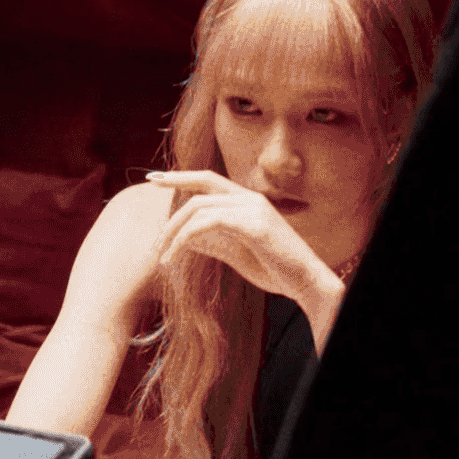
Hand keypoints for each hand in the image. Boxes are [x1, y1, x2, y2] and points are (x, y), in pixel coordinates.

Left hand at [146, 169, 338, 309]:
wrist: (306, 282)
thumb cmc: (276, 269)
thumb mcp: (237, 254)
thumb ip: (214, 242)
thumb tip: (187, 239)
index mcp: (248, 201)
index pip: (208, 180)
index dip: (181, 176)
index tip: (155, 178)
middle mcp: (250, 198)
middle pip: (201, 186)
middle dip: (172, 195)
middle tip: (152, 222)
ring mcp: (253, 209)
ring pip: (199, 207)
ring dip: (174, 230)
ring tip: (163, 254)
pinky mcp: (254, 224)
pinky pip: (209, 223)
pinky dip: (186, 238)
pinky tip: (176, 255)